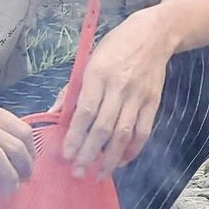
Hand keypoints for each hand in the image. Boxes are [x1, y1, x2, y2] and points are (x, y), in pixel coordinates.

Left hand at [62, 21, 169, 176]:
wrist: (153, 35)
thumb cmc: (115, 47)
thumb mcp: (88, 61)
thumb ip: (72, 90)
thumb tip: (55, 115)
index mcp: (98, 74)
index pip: (85, 112)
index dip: (75, 136)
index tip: (66, 155)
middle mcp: (118, 87)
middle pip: (103, 128)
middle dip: (89, 153)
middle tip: (78, 171)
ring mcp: (138, 96)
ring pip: (124, 134)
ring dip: (110, 158)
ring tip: (99, 173)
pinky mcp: (153, 102)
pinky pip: (143, 132)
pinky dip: (133, 150)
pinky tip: (121, 161)